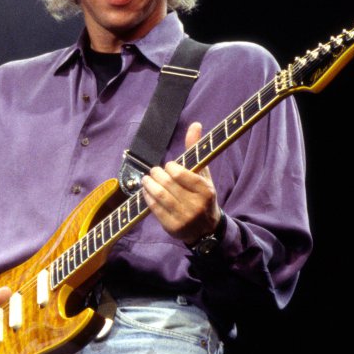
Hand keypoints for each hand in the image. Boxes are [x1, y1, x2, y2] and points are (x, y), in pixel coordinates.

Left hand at [142, 121, 221, 244]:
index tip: (168, 166)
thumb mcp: (204, 174)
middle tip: (153, 171)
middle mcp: (196, 205)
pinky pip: (154, 209)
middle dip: (156, 174)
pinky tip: (146, 191)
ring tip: (146, 179)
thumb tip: (195, 124)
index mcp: (206, 191)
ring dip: (148, 185)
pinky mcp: (173, 227)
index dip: (170, 168)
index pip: (180, 174)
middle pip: (167, 184)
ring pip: (160, 196)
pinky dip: (147, 197)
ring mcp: (184, 218)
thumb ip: (196, 150)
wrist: (206, 229)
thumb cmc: (203, 196)